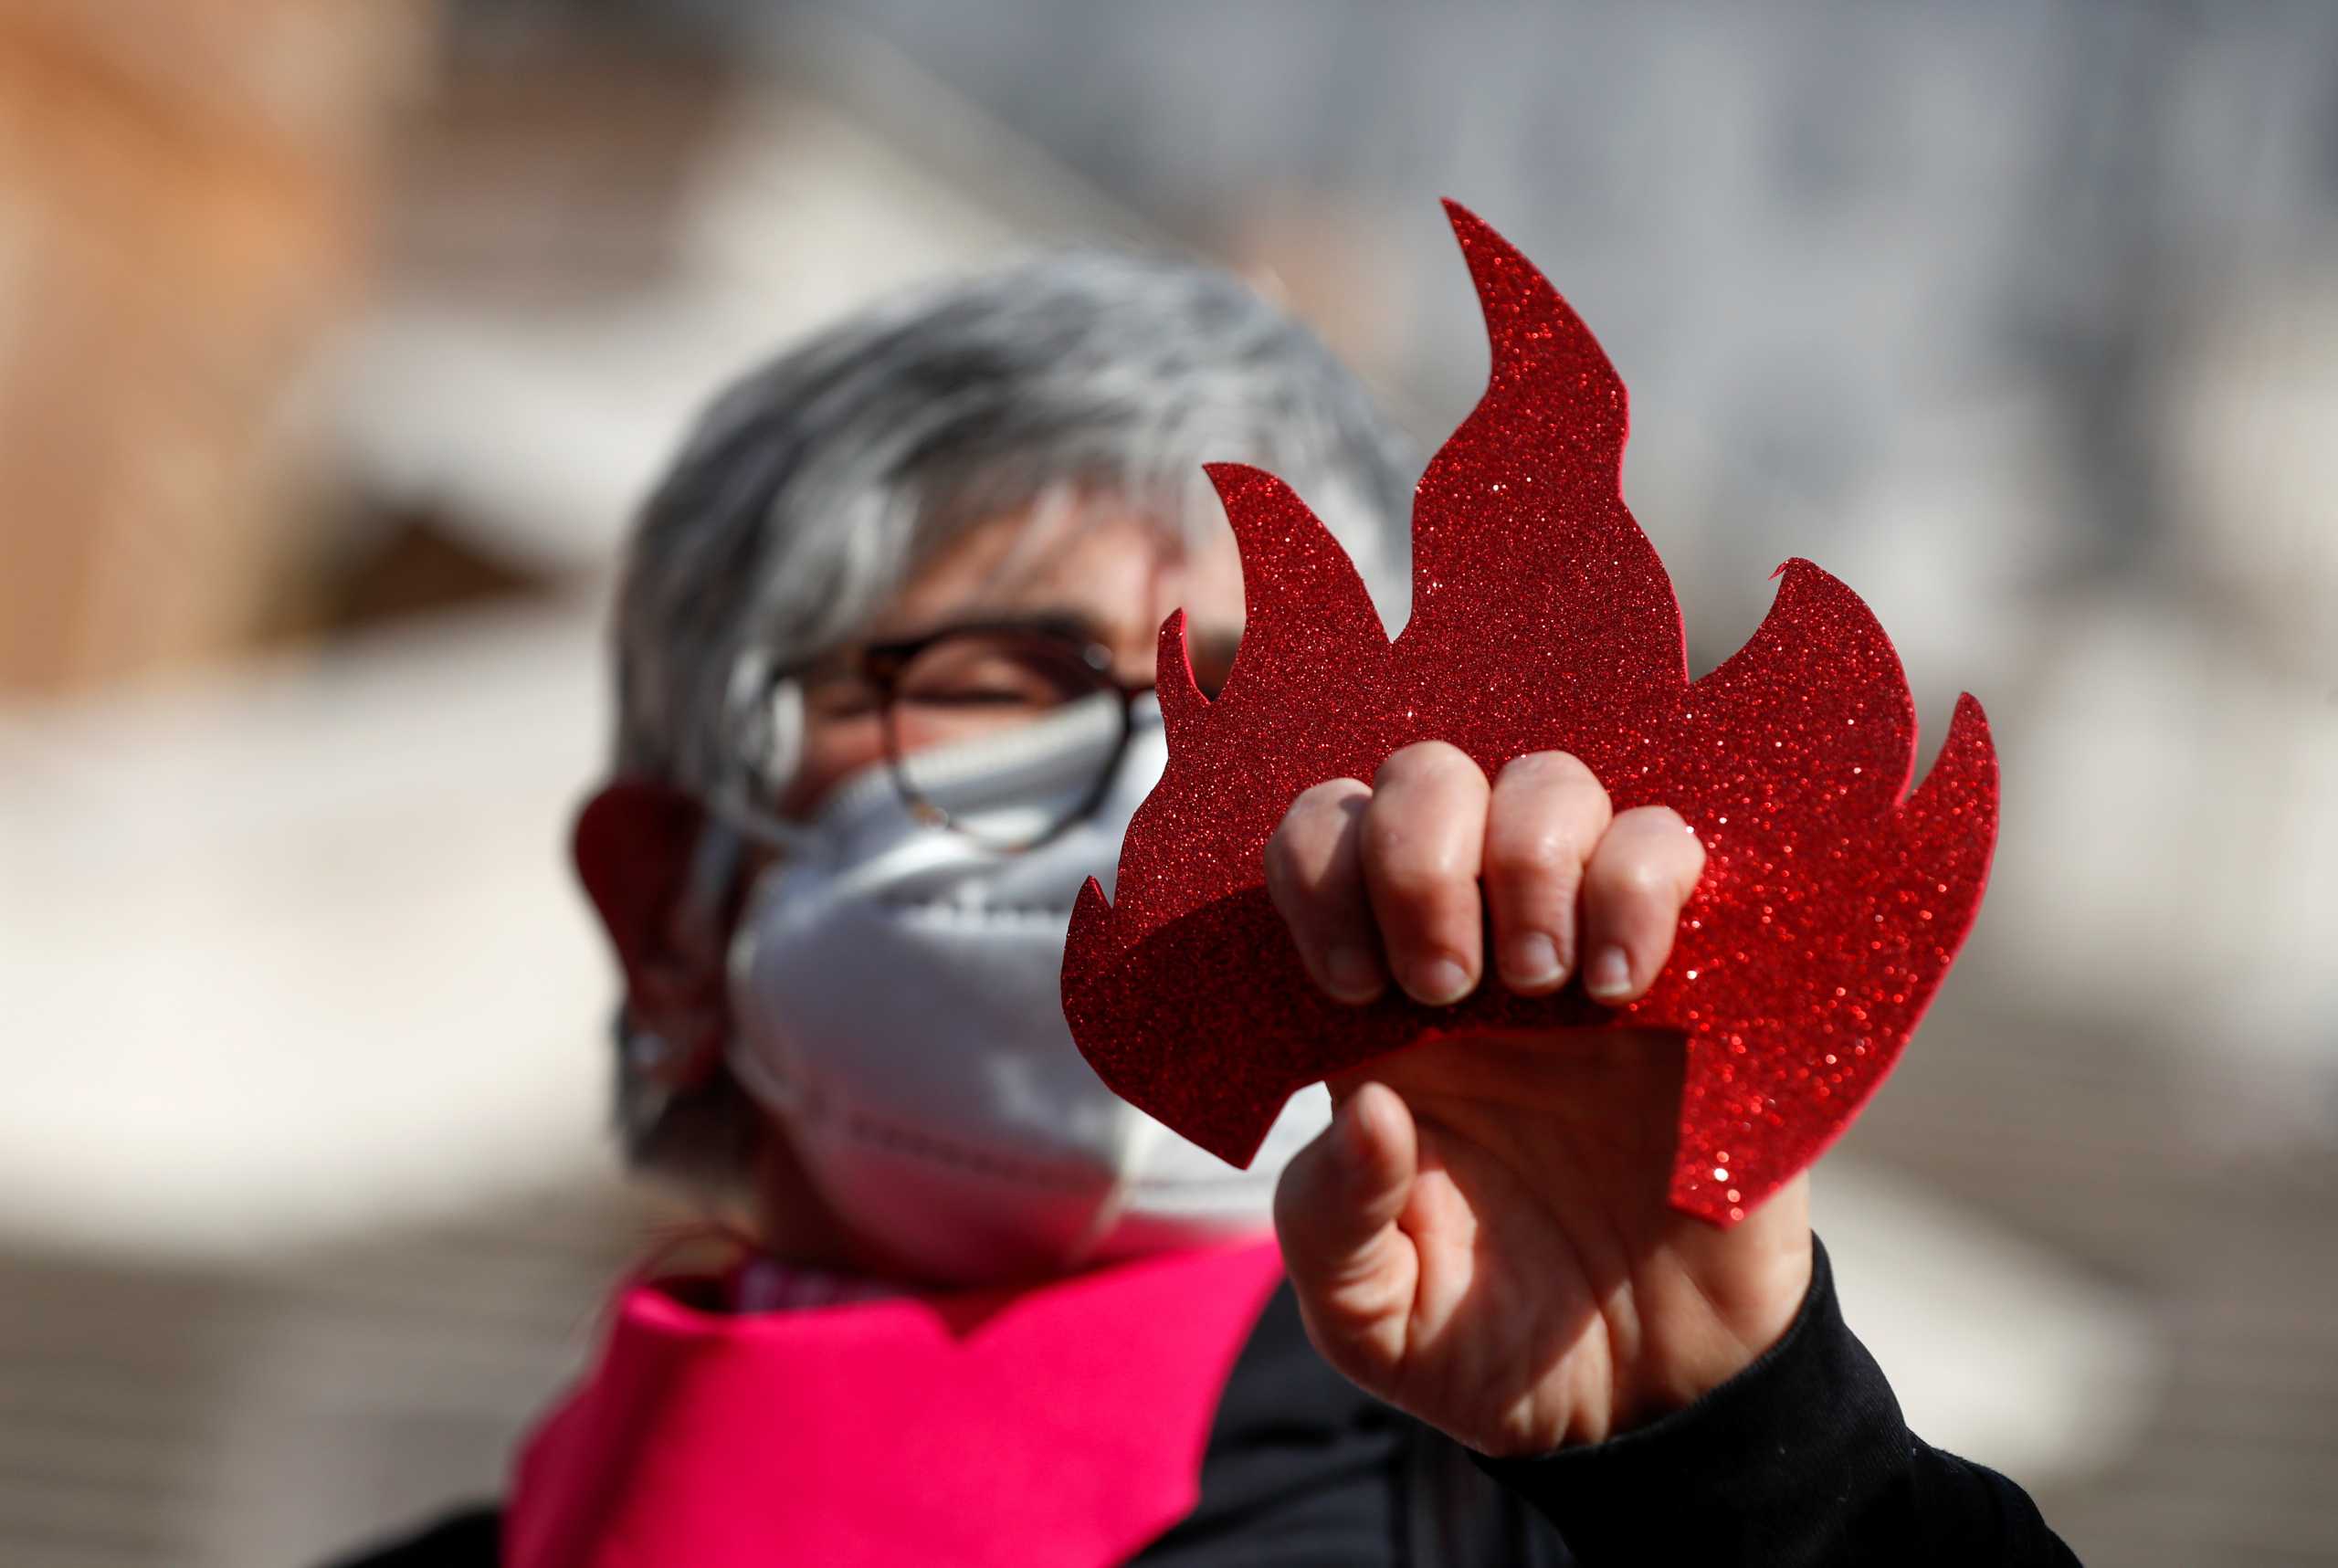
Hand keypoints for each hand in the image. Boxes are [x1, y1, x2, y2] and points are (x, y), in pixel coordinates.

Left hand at [1263, 743, 1812, 1456]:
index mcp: (1373, 1002)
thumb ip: (1331, 1223)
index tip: (1350, 986)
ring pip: (1548, 781)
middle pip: (1425, 773)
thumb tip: (1363, 1103)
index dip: (1317, 873)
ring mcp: (1582, 946)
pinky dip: (1639, 884)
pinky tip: (1623, 990)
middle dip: (1418, 851)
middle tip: (1442, 985)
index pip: (1319, 840)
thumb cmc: (1489, 1339)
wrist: (1647, 1394)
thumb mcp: (1370, 1317)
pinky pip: (1668, 843)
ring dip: (1529, 857)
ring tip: (1544, 988)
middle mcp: (1471, 946)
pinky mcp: (1694, 971)